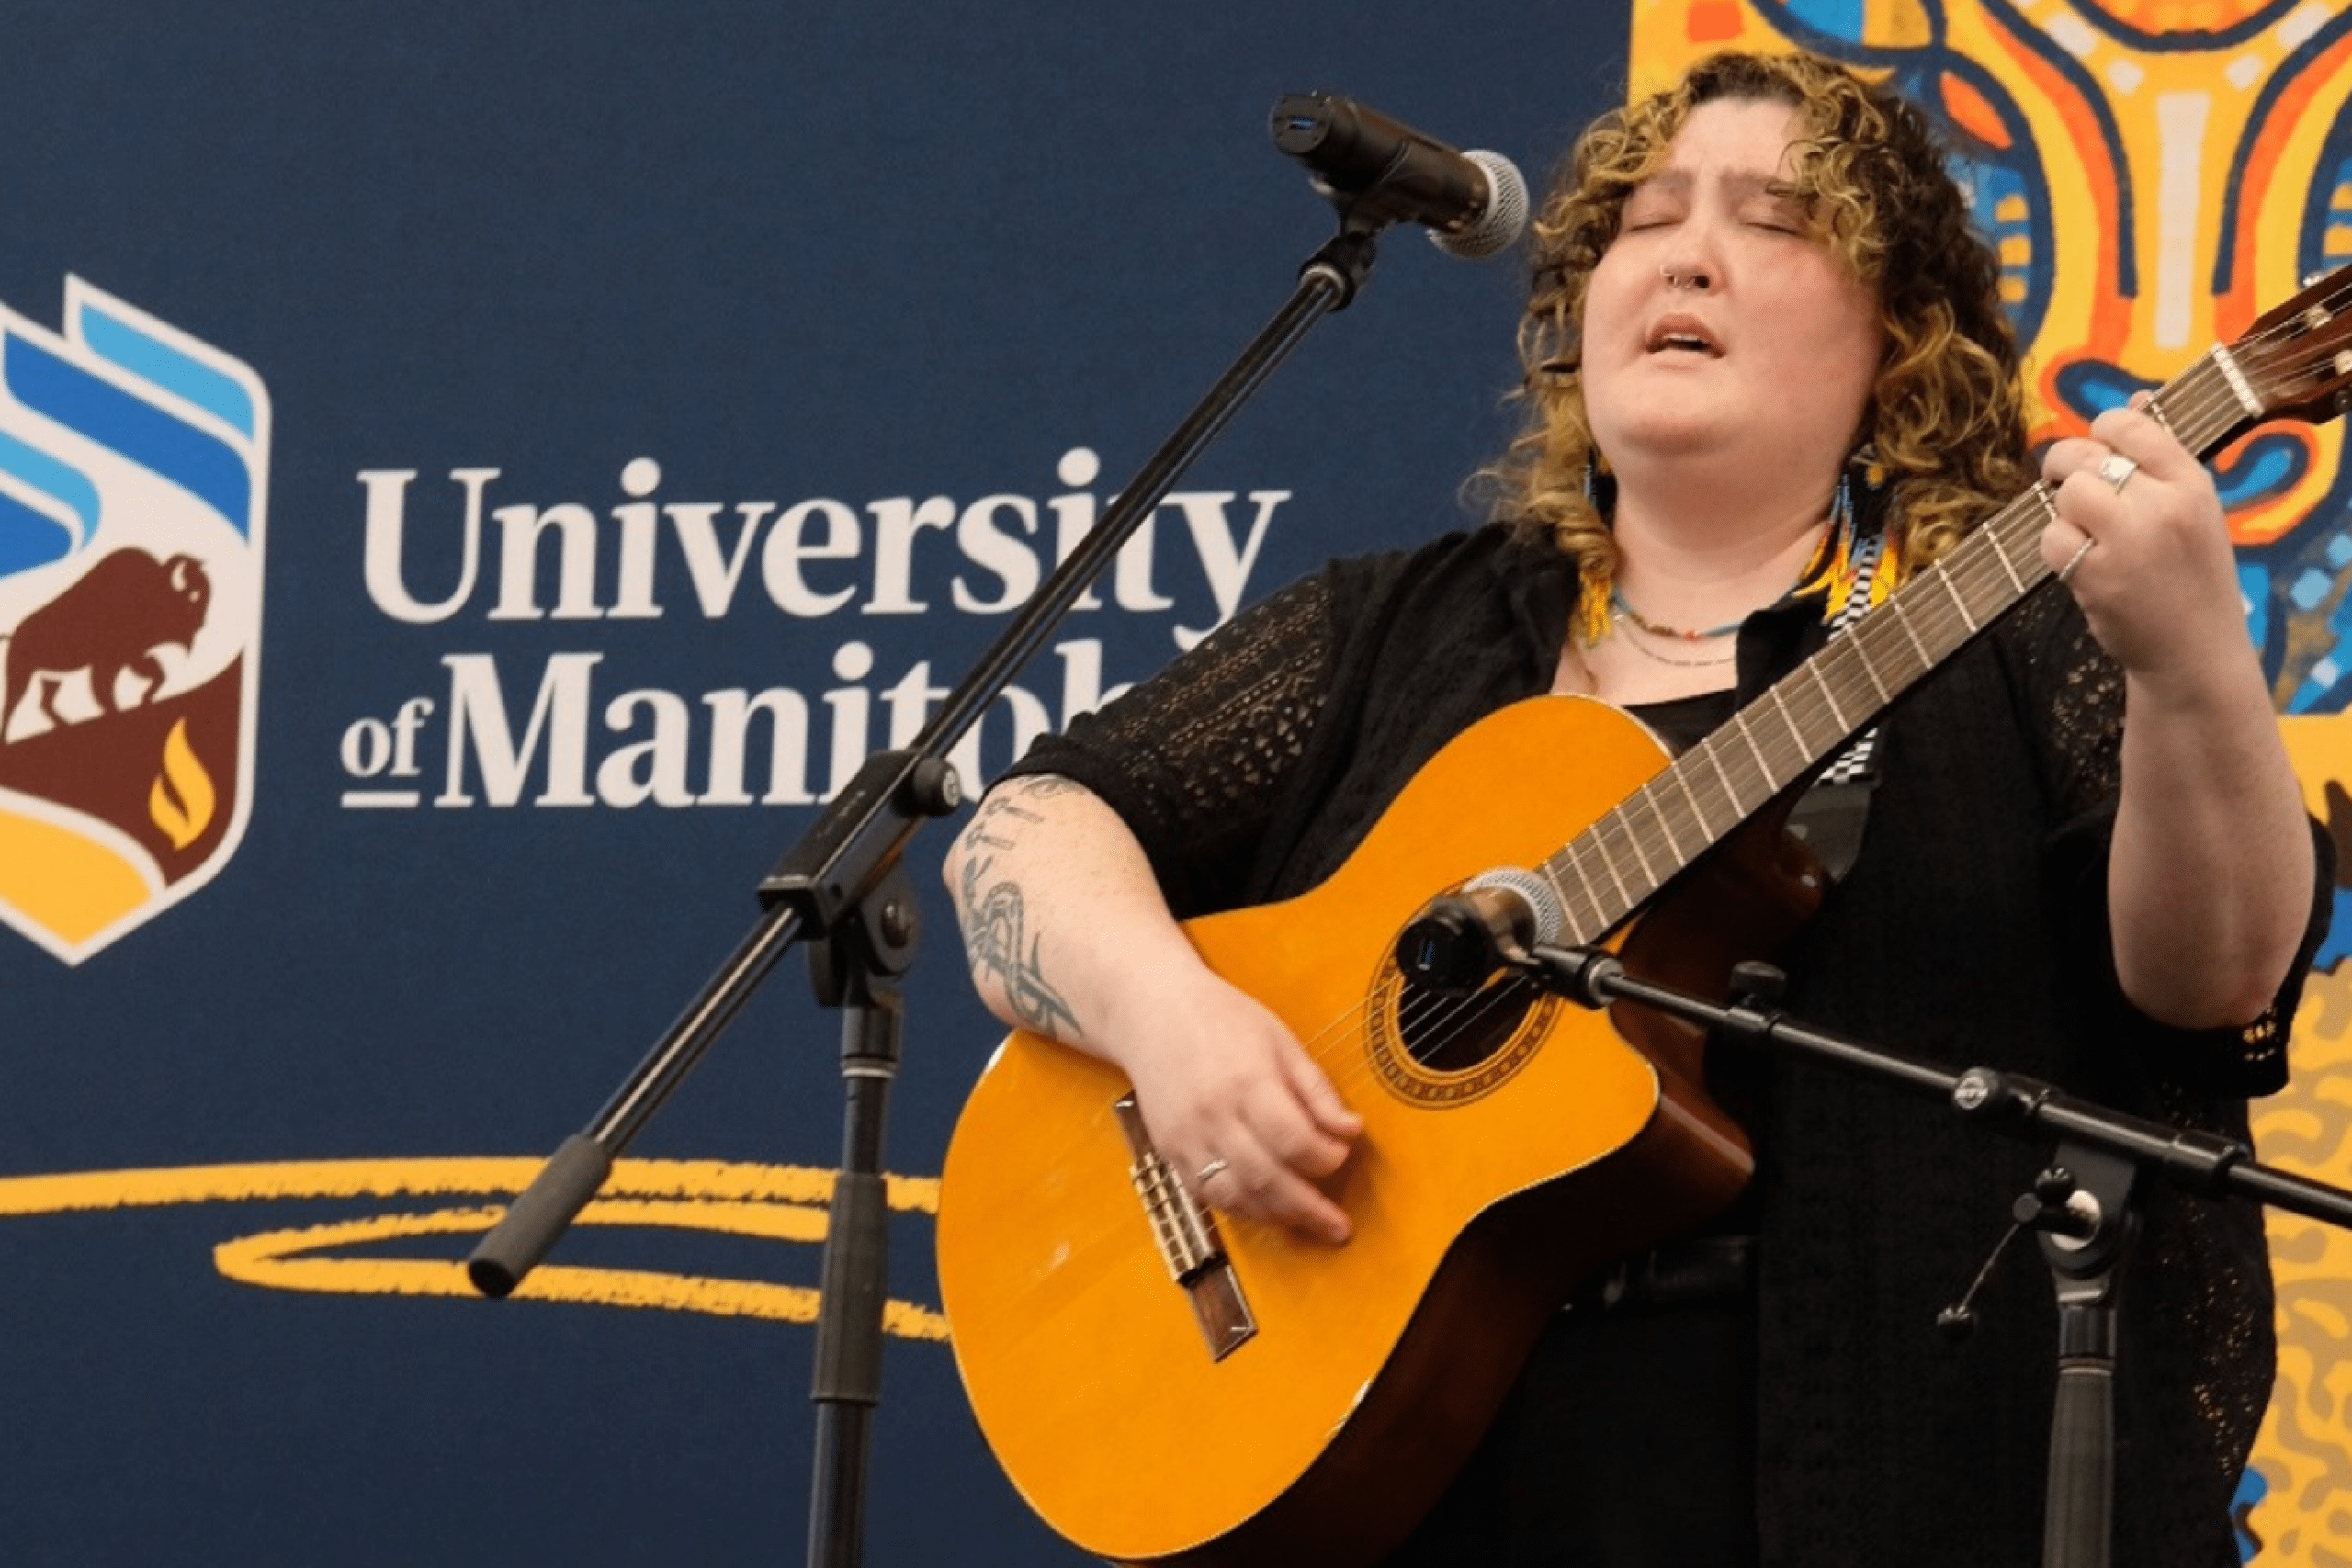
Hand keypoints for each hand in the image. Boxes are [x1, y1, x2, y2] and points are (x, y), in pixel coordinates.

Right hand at [1102, 963, 1362, 1245]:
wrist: (1153, 1012)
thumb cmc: (1221, 1019)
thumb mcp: (1280, 1041)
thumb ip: (1316, 1089)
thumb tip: (1350, 1129)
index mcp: (1247, 1082)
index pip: (1294, 1140)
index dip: (1326, 1158)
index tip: (1340, 1154)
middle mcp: (1213, 1115)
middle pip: (1267, 1178)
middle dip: (1308, 1208)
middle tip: (1337, 1225)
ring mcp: (1187, 1137)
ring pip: (1236, 1196)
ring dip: (1276, 1217)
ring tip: (1307, 1223)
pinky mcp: (1170, 1150)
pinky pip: (1207, 1195)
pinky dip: (1240, 1209)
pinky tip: (1266, 1210)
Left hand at [2037, 399, 2247, 683]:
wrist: (2193, 651)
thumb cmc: (2190, 576)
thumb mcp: (2195, 510)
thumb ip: (2162, 457)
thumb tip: (2132, 398)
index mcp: (2192, 483)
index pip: (2131, 425)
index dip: (2101, 430)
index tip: (2097, 450)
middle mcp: (2162, 506)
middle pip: (2086, 455)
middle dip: (2066, 465)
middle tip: (2069, 485)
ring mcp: (2128, 541)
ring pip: (2067, 493)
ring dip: (2062, 509)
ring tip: (2083, 529)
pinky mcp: (2096, 575)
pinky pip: (2051, 538)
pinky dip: (2055, 547)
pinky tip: (2078, 560)